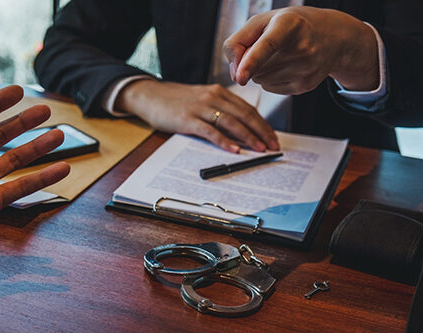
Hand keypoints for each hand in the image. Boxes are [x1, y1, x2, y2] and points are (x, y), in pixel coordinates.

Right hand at [116, 79, 277, 152]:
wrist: (149, 95)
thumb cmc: (175, 101)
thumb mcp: (202, 100)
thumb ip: (220, 109)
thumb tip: (240, 128)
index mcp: (219, 92)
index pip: (248, 109)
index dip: (263, 124)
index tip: (273, 137)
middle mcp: (213, 96)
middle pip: (244, 115)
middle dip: (261, 132)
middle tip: (273, 146)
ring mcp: (200, 107)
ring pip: (231, 122)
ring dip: (248, 137)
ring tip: (260, 149)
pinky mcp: (188, 119)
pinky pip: (210, 131)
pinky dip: (225, 141)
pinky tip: (235, 150)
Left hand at [224, 6, 378, 93]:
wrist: (332, 36)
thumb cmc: (290, 25)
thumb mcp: (262, 21)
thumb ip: (238, 42)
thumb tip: (234, 75)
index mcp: (289, 24)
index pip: (267, 45)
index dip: (251, 62)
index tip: (240, 78)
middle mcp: (302, 47)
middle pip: (255, 67)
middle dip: (252, 60)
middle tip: (271, 46)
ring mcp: (306, 69)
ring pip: (260, 80)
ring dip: (261, 71)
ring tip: (280, 55)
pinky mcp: (305, 86)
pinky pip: (269, 88)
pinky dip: (270, 79)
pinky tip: (285, 66)